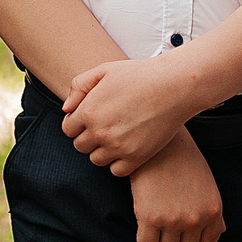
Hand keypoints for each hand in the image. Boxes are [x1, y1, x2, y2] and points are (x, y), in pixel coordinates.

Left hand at [59, 54, 194, 175]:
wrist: (174, 86)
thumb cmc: (139, 75)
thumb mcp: (104, 70)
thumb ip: (78, 86)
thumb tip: (66, 108)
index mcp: (89, 111)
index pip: (68, 128)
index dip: (77, 122)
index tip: (91, 117)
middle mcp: (100, 132)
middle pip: (80, 146)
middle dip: (88, 136)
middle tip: (105, 125)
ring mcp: (118, 147)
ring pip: (96, 159)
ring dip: (102, 150)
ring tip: (116, 135)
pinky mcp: (136, 158)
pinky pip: (116, 171)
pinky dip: (118, 163)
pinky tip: (127, 147)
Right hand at [129, 137, 225, 241]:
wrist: (159, 141)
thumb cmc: (182, 158)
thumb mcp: (206, 183)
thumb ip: (213, 209)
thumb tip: (222, 231)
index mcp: (213, 210)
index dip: (194, 235)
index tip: (183, 225)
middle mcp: (196, 219)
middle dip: (176, 237)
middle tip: (165, 219)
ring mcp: (174, 220)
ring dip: (159, 238)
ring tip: (153, 219)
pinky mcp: (150, 217)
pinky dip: (144, 237)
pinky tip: (142, 222)